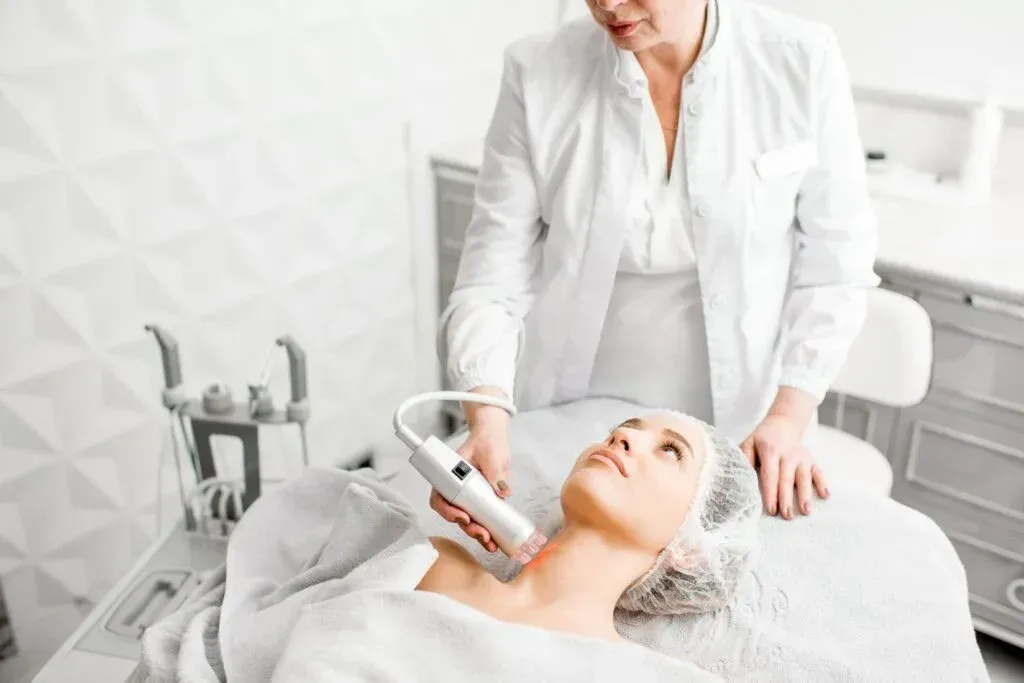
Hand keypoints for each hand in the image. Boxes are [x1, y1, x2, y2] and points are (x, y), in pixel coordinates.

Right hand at [429, 405, 510, 552]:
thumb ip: (495, 471)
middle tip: (482, 534)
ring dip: (476, 534)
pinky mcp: (480, 502)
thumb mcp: (490, 453)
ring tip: (490, 543)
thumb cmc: (486, 442)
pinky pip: (480, 519)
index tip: (463, 517)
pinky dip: (486, 531)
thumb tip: (502, 490)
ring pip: (466, 521)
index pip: (440, 498)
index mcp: (449, 476)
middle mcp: (455, 489)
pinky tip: (493, 541)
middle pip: (453, 514)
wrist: (493, 438)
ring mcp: (468, 497)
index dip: (448, 511)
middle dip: (467, 527)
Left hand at [740, 415, 828, 518]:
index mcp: (770, 451)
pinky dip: (822, 483)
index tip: (771, 509)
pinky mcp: (811, 459)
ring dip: (806, 494)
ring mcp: (801, 457)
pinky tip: (825, 495)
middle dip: (787, 498)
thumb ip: (744, 458)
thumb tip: (741, 476)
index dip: (771, 493)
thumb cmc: (762, 439)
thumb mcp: (749, 443)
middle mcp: (788, 454)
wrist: (782, 424)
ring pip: (804, 477)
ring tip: (806, 511)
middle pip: (787, 479)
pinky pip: (818, 471)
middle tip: (787, 516)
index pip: (770, 475)